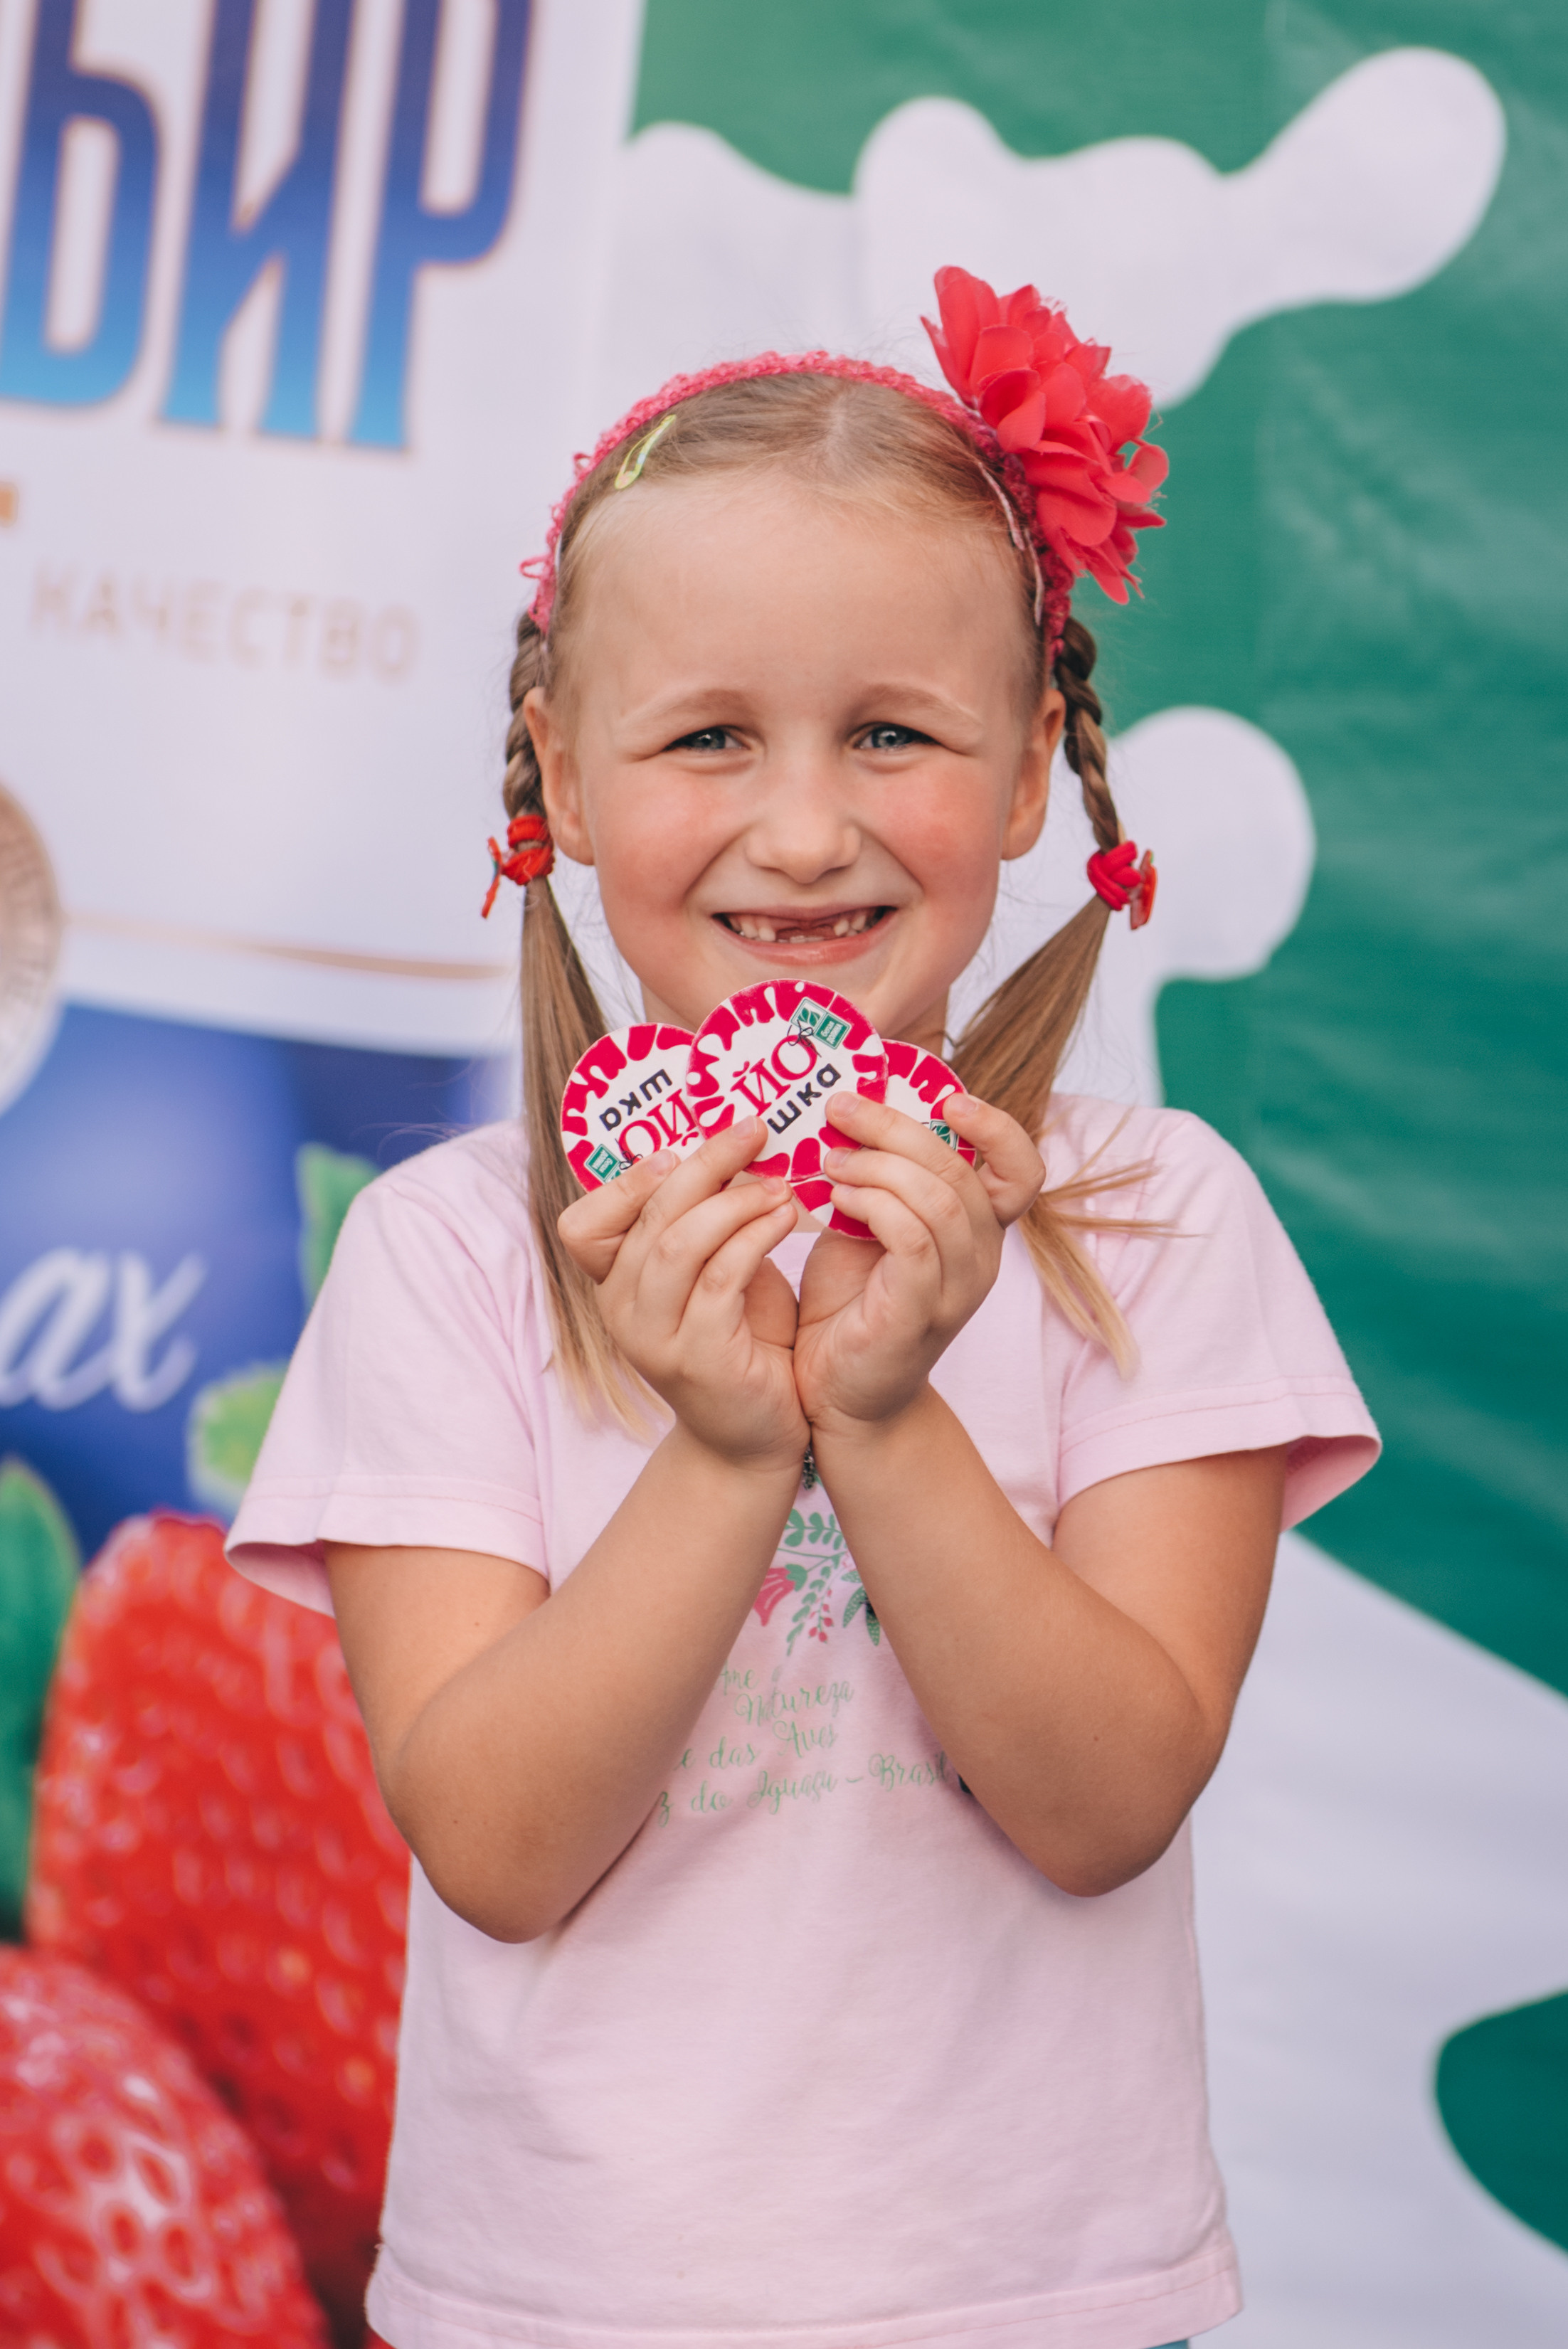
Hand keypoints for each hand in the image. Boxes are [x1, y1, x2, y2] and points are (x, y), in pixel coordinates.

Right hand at [558, 1119, 806, 1471]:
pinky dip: (755, 1236)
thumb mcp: (711, 1274)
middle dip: (704, 1164)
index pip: (582, 1224)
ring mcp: (654, 1338)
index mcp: (614, 1286)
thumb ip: (703, 1223)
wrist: (756, 1436)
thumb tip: (729, 1143)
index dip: (626, 1180)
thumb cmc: (741, 1341)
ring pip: (679, 1242)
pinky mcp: (699, 1357)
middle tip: (755, 1130)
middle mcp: (620, 1311)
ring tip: (779, 1183)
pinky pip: (721, 1278)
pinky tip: (787, 1217)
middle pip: (647, 1216)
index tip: (681, 1146)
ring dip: (735, 1201)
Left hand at [794, 1091, 1043, 1435]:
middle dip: (896, 1126)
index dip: (995, 1126)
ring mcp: (957, 1288)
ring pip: (938, 1198)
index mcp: (977, 1231)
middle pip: (962, 1168)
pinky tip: (836, 1200)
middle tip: (840, 1108)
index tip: (944, 1096)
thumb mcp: (867, 1229)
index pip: (1022, 1169)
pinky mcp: (921, 1312)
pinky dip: (873, 1205)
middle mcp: (981, 1257)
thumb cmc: (849, 1307)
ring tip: (829, 1160)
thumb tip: (851, 1112)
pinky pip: (912, 1238)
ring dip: (877, 1165)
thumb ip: (877, 1180)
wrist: (836, 1397)